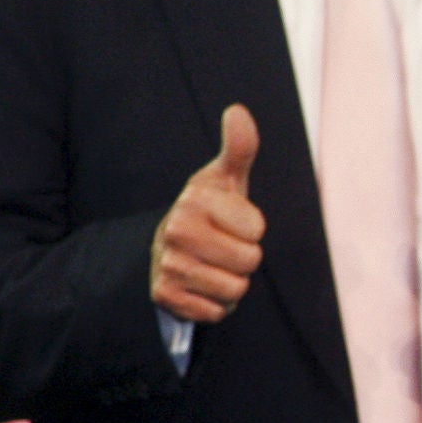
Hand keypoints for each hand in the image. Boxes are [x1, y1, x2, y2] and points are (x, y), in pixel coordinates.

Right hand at [150, 105, 264, 323]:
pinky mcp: (164, 297)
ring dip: (232, 282)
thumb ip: (239, 147)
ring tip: (214, 265)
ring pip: (235, 289)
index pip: (257, 229)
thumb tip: (237, 110)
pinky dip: (215, 305)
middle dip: (244, 258)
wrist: (170, 248)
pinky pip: (216, 312)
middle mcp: (175, 231)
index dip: (253, 229)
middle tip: (224, 246)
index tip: (233, 221)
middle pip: (249, 261)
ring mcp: (167, 265)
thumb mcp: (226, 178)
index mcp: (194, 200)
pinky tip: (202, 286)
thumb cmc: (210, 210)